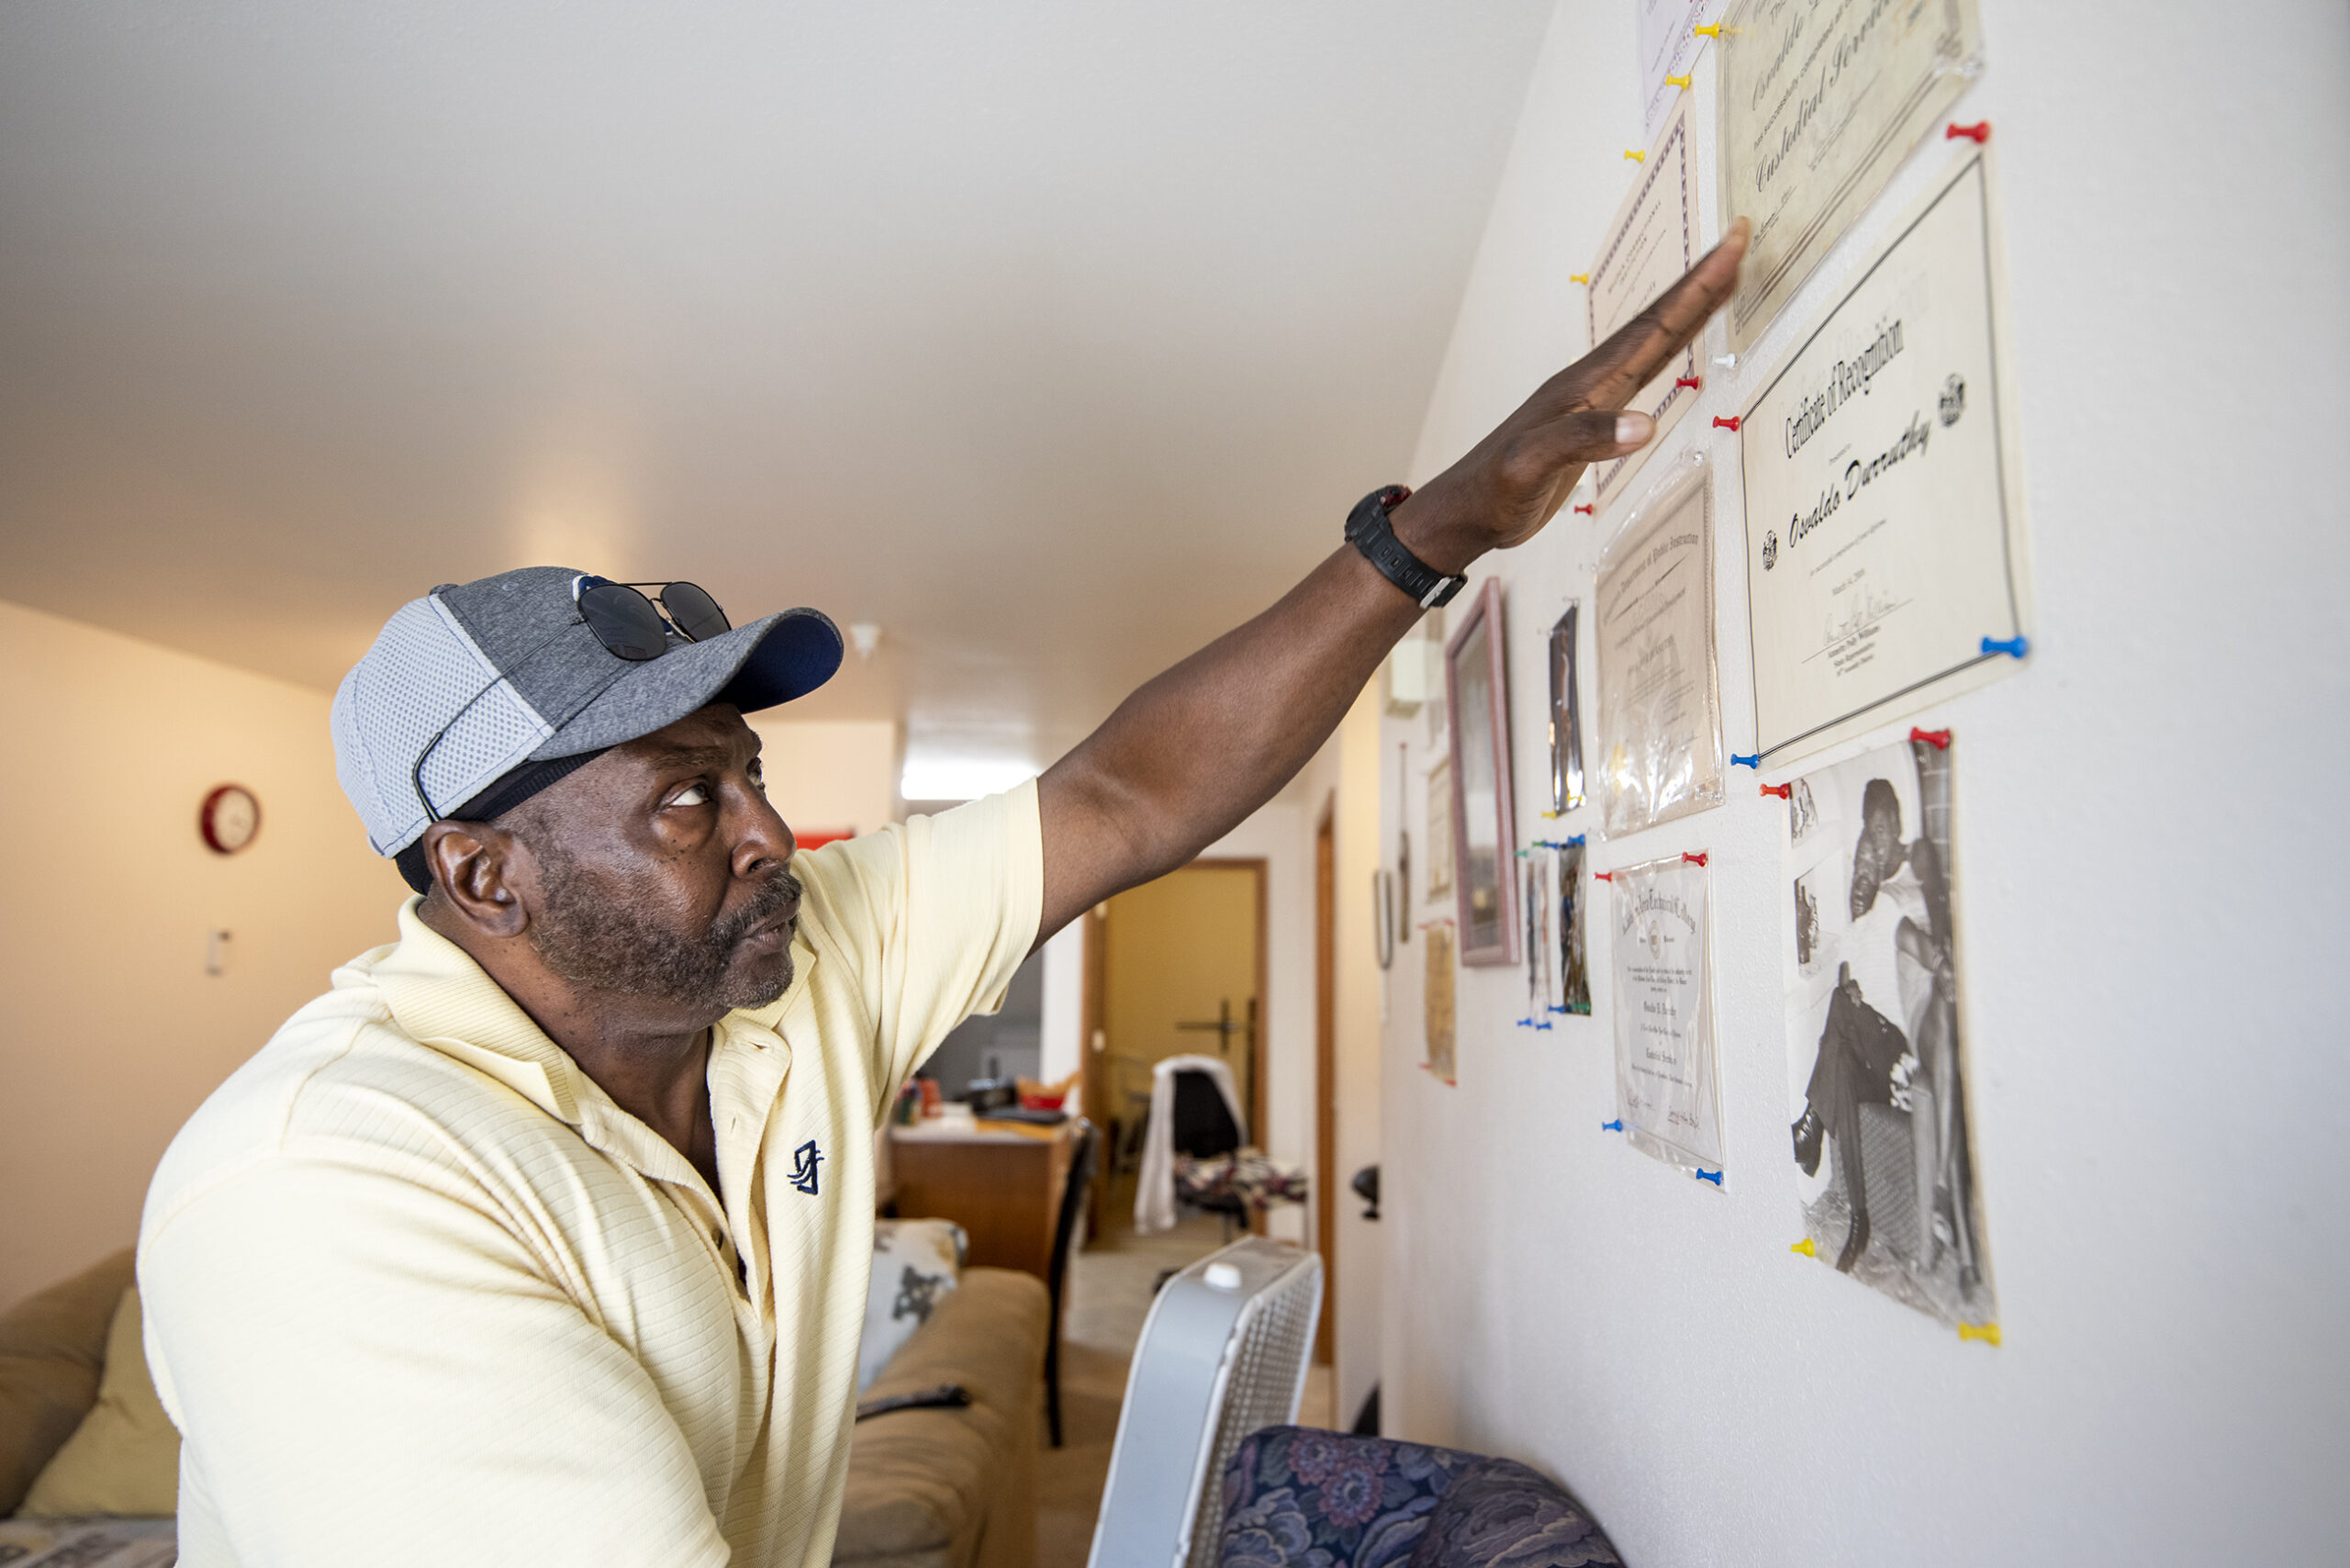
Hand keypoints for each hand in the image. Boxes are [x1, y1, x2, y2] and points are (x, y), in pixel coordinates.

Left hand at [1391, 217, 1748, 570]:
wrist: (1466, 511)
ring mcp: (1593, 400)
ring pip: (1653, 345)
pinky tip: (1681, 347)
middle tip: (1740, 242)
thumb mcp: (1533, 466)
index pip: (1651, 327)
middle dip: (1702, 284)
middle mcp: (1592, 382)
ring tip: (1724, 280)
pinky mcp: (1594, 422)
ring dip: (1690, 312)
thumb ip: (1584, 441)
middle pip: (1657, 324)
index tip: (1731, 247)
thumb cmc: (1493, 490)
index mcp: (1585, 385)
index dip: (1695, 289)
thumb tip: (1645, 425)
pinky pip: (1643, 374)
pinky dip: (1670, 352)